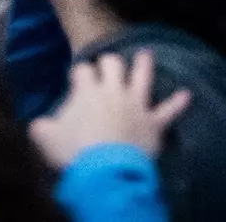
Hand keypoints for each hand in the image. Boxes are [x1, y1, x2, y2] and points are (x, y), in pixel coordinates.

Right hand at [30, 50, 190, 169]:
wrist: (105, 171)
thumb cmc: (74, 152)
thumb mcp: (47, 139)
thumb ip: (41, 127)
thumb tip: (37, 124)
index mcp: (87, 91)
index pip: (82, 70)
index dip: (79, 72)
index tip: (77, 77)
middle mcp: (114, 90)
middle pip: (113, 64)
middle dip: (109, 62)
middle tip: (106, 65)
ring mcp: (137, 104)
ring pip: (143, 76)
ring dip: (145, 65)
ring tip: (146, 54)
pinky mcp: (154, 122)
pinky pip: (170, 110)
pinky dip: (179, 103)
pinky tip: (187, 95)